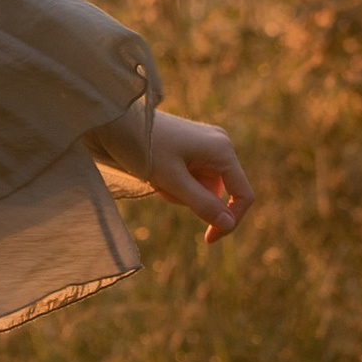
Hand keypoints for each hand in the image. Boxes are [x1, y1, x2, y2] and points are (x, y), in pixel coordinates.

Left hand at [145, 109, 255, 242]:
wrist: (118, 121)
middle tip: (163, 187)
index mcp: (222, 150)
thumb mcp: (173, 181)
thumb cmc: (145, 148)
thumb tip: (229, 224)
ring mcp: (209, 145)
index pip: (243, 195)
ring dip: (181, 192)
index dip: (230, 220)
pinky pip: (194, 177)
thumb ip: (202, 203)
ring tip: (157, 177)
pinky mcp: (196, 147)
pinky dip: (177, 183)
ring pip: (204, 187)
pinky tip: (158, 172)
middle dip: (192, 199)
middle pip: (218, 192)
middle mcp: (221, 145)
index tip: (209, 239)